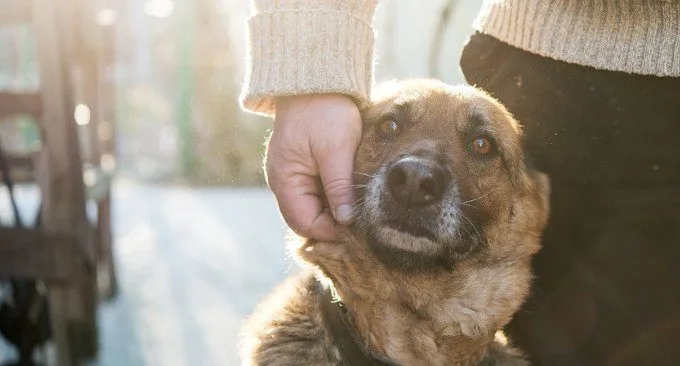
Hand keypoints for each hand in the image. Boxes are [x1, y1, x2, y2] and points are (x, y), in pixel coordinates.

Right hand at [266, 94, 361, 240]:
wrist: (317, 80)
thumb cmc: (324, 111)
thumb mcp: (336, 150)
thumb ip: (339, 187)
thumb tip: (346, 221)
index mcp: (284, 180)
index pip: (304, 223)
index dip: (331, 232)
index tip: (358, 230)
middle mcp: (283, 182)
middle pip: (308, 219)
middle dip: (333, 224)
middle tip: (363, 223)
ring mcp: (293, 175)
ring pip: (314, 207)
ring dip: (335, 210)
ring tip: (360, 208)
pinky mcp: (304, 167)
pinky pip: (317, 192)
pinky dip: (334, 196)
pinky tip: (352, 192)